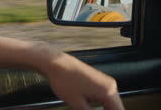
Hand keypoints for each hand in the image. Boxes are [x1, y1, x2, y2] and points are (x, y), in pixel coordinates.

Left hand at [0, 32, 123, 109]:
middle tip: (82, 109)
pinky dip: (94, 106)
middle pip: (113, 109)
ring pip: (105, 104)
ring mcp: (99, 79)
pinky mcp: (90, 78)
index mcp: (107, 89)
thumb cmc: (58, 76)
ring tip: (79, 106)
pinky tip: (84, 108)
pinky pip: (98, 98)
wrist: (47, 55)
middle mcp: (107, 83)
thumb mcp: (74, 102)